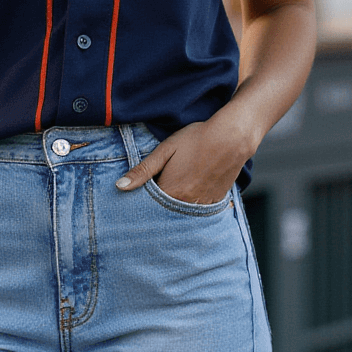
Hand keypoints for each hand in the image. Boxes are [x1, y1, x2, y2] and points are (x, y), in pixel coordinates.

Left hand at [115, 117, 245, 204]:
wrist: (232, 138)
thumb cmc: (196, 139)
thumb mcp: (165, 150)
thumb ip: (143, 171)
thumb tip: (119, 186)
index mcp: (170, 192)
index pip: (148, 206)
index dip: (143, 200)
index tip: (139, 197)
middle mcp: (186, 203)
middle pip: (165, 212)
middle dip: (158, 207)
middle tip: (158, 194)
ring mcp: (202, 204)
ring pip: (182, 213)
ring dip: (175, 207)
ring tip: (177, 191)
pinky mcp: (215, 201)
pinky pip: (199, 211)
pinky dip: (192, 206)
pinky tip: (191, 193)